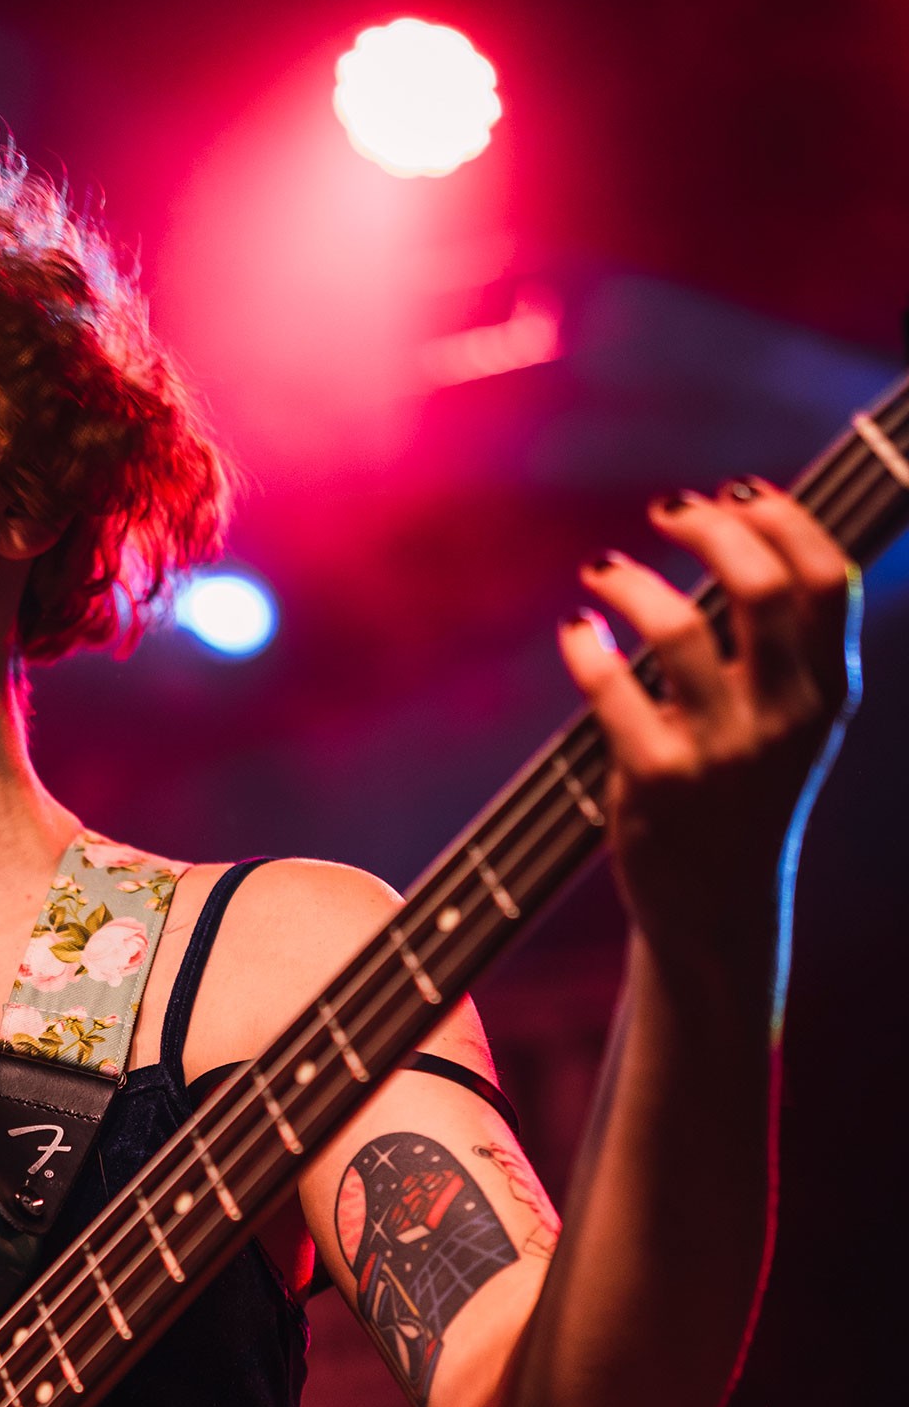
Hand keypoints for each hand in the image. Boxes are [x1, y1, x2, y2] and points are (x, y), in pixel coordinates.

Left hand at [557, 481, 854, 979]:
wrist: (718, 914)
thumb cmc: (744, 802)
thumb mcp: (790, 726)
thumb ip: (780, 648)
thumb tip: (742, 538)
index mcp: (827, 692)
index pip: (826, 577)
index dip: (783, 517)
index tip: (738, 493)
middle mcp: (785, 717)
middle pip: (762, 585)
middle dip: (710, 528)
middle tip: (668, 512)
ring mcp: (722, 751)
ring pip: (679, 628)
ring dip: (633, 581)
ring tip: (605, 571)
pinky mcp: (658, 782)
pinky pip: (613, 688)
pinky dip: (588, 645)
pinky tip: (578, 631)